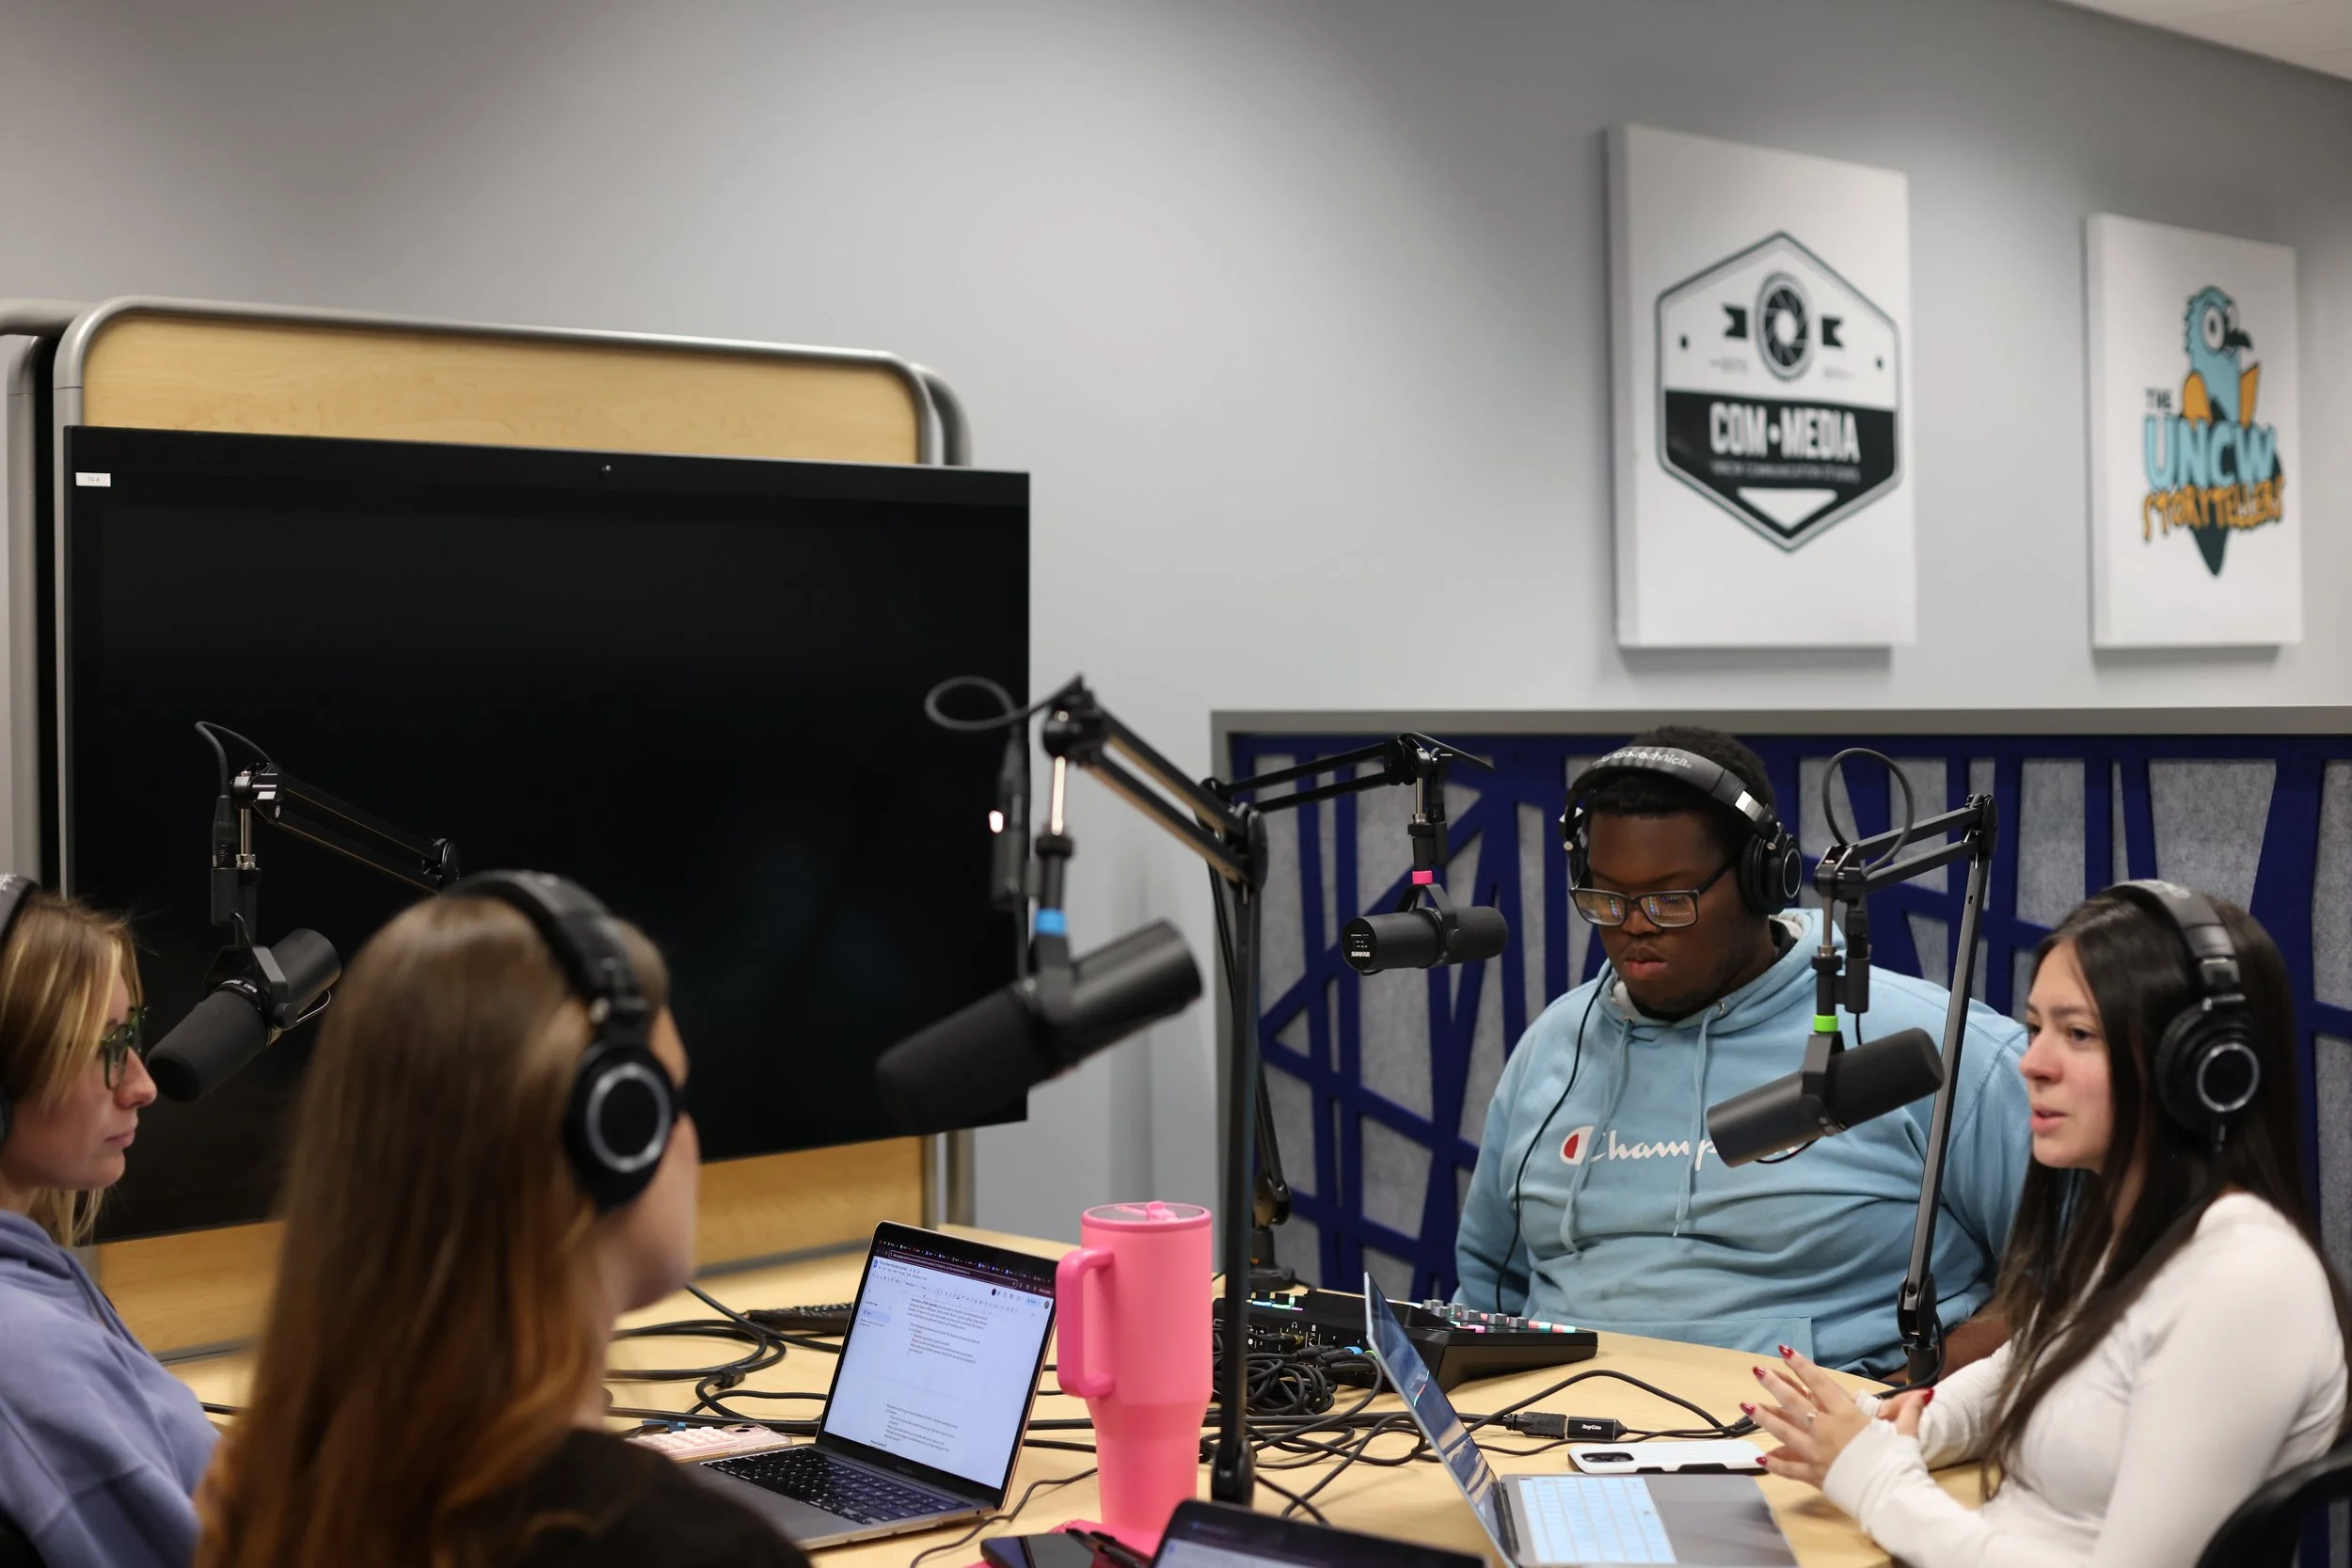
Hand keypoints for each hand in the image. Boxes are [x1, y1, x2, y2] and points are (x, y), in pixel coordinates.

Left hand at [1742, 1345, 1927, 1489]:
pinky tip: (1760, 1458)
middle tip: (1757, 1370)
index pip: (1820, 1384)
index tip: (1784, 1351)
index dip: (1802, 1366)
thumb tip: (1926, 1393)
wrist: (1891, 1496)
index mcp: (1846, 1416)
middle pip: (1794, 1403)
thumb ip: (1909, 1411)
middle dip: (1774, 1385)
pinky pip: (1789, 1468)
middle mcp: (1825, 1430)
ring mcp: (1816, 1453)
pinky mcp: (1814, 1476)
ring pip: (1783, 1431)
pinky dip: (1775, 1464)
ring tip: (1746, 1406)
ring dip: (1764, 1417)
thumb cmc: (1898, 1463)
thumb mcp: (1906, 1433)